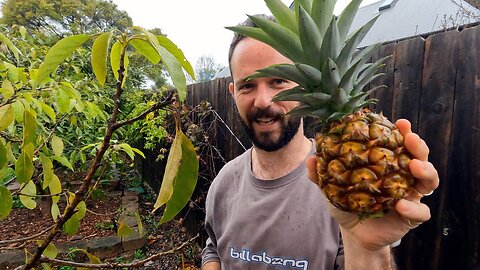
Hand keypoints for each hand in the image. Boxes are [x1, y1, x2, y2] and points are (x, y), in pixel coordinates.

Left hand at [306, 119, 439, 250]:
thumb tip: (310, 158)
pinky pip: (421, 212)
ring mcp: (411, 196)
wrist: (353, 234)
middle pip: (421, 156)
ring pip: (430, 180)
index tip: (400, 122)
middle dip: (418, 146)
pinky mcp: (412, 217)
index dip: (403, 132)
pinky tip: (400, 205)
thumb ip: (321, 174)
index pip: (400, 144)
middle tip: (411, 139)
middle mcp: (404, 177)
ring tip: (414, 166)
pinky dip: (413, 208)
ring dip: (426, 171)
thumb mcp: (332, 188)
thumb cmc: (347, 204)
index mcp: (388, 165)